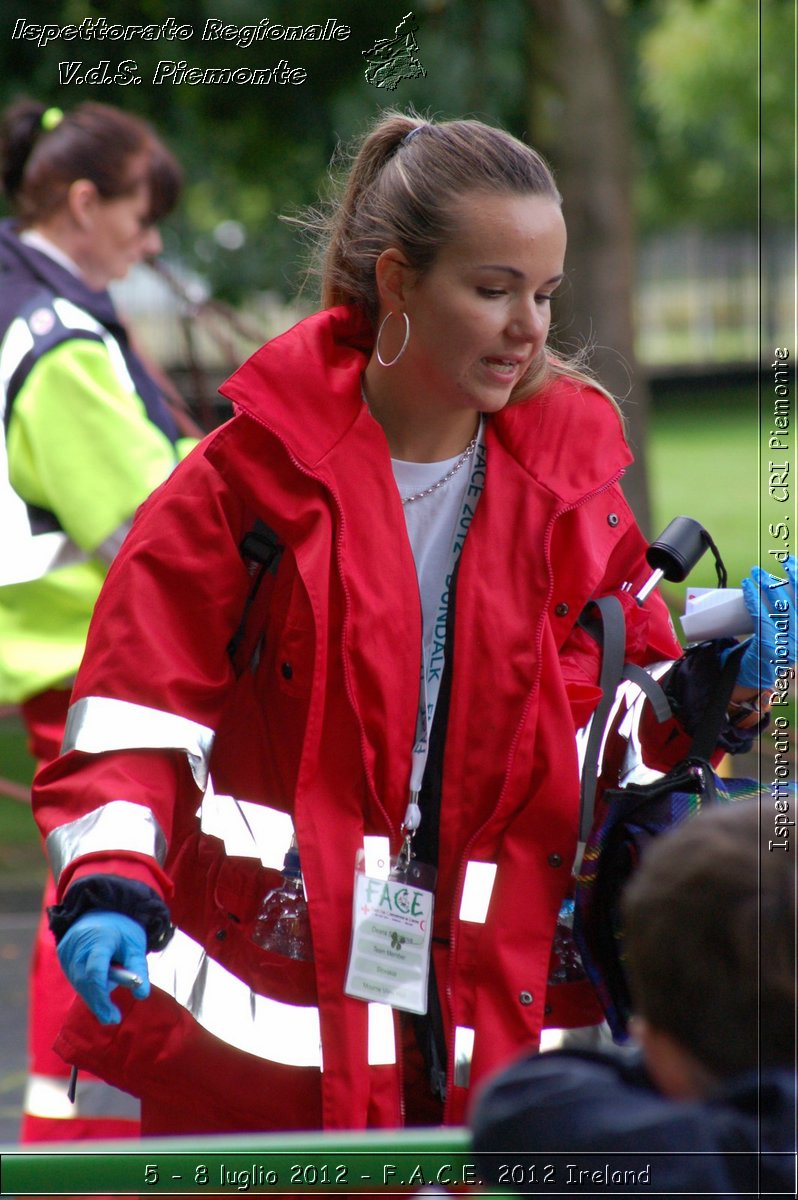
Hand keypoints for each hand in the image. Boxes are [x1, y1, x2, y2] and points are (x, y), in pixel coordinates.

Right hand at [56, 911, 149, 1024]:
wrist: (101, 910)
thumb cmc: (122, 930)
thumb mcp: (135, 944)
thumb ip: (138, 969)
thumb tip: (142, 995)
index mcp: (100, 938)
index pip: (96, 971)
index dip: (103, 995)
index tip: (114, 1016)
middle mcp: (79, 944)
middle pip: (84, 980)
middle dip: (98, 1003)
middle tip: (112, 1018)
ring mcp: (67, 949)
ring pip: (78, 982)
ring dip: (92, 997)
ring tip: (108, 1008)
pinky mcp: (62, 955)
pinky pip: (74, 978)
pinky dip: (86, 989)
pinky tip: (97, 994)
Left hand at [728, 556, 796, 689]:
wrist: (757, 676)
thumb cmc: (771, 648)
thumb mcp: (785, 630)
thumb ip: (786, 613)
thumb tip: (779, 584)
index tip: (791, 561)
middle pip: (796, 599)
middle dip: (784, 577)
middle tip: (769, 566)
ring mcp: (789, 642)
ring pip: (779, 605)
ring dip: (766, 585)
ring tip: (754, 574)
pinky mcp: (771, 645)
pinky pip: (762, 616)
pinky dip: (754, 599)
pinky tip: (748, 588)